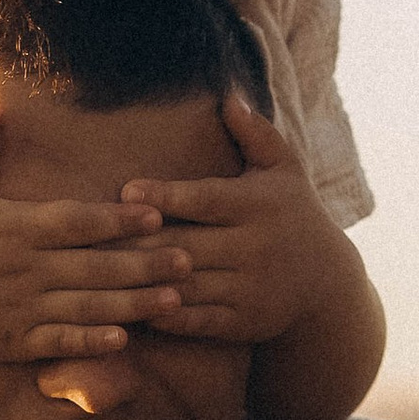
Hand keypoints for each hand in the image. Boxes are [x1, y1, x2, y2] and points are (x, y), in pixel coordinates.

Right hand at [0, 104, 195, 366]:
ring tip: (175, 299)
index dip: (120, 217)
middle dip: (146, 262)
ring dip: (135, 303)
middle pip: (96, 265)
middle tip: (190, 257)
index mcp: (13, 226)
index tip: (158, 214)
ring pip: (89, 306)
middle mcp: (23, 268)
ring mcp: (20, 307)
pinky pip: (61, 341)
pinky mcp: (12, 340)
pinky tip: (126, 338)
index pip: (77, 220)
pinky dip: (93, 341)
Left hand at [117, 94, 342, 347]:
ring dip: (144, 281)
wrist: (327, 282)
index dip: (166, 196)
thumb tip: (228, 97)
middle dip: (138, 241)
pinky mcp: (245, 322)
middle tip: (91, 236)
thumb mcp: (285, 169)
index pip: (206, 199)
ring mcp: (250, 288)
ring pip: (187, 285)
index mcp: (258, 205)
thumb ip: (256, 134)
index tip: (127, 191)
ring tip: (100, 275)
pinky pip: (198, 320)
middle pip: (187, 244)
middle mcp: (255, 247)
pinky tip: (132, 307)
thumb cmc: (293, 213)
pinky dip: (165, 314)